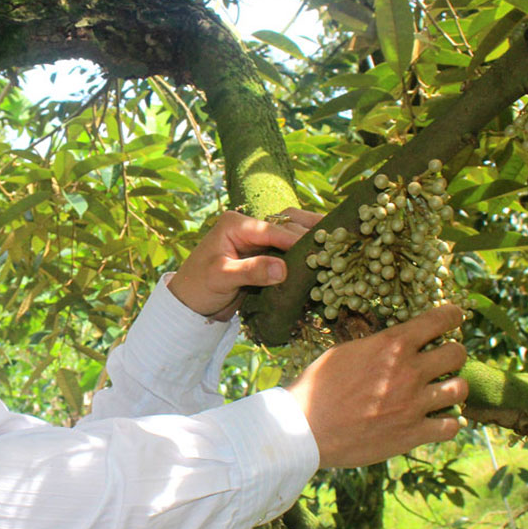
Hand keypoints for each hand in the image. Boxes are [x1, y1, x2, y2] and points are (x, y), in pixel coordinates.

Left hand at [167, 209, 320, 319]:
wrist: (190, 305)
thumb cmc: (198, 287)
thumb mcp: (222, 278)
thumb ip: (251, 271)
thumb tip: (283, 269)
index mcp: (236, 224)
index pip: (274, 229)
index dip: (297, 240)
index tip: (319, 251)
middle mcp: (250, 228)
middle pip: (288, 227)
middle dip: (309, 239)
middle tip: (335, 250)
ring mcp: (258, 242)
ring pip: (292, 237)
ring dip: (311, 243)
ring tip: (337, 249)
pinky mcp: (264, 257)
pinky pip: (289, 252)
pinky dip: (304, 256)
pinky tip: (323, 260)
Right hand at [287, 305, 467, 467]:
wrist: (305, 429)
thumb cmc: (317, 387)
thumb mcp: (345, 352)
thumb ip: (377, 346)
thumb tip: (394, 343)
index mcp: (392, 345)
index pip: (440, 319)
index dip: (452, 315)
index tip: (453, 317)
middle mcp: (409, 372)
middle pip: (458, 353)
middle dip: (453, 353)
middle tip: (442, 360)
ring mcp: (414, 404)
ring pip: (460, 389)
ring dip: (453, 387)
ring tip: (441, 391)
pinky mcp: (412, 434)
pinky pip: (451, 426)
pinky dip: (447, 423)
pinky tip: (437, 420)